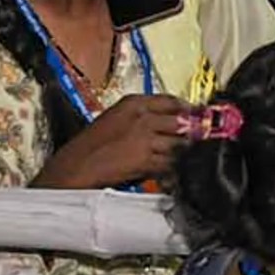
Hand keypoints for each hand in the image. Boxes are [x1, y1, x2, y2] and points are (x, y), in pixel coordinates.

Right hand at [37, 94, 195, 190]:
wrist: (75, 168)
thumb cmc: (91, 146)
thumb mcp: (115, 120)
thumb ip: (143, 118)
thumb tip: (174, 122)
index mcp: (133, 103)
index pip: (172, 101)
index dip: (190, 110)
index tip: (200, 117)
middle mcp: (142, 117)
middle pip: (183, 122)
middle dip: (193, 134)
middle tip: (199, 142)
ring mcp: (145, 138)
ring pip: (181, 144)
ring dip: (184, 154)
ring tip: (183, 160)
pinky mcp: (147, 159)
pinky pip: (172, 164)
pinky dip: (175, 170)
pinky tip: (172, 173)